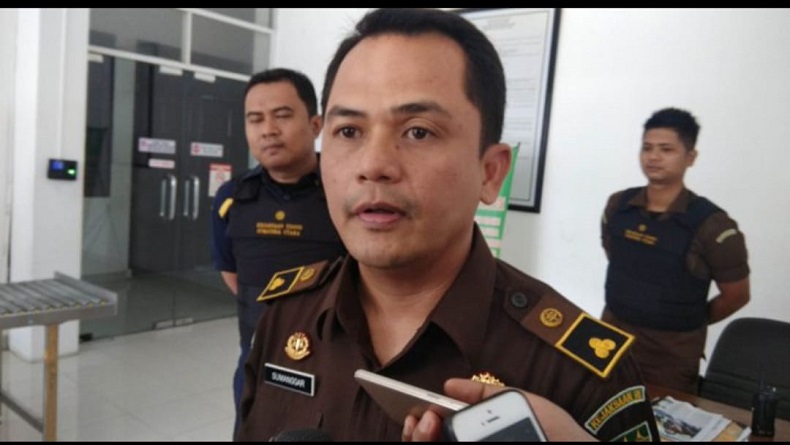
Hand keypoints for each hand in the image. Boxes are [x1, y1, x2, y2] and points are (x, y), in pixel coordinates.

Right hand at [402, 378, 596, 441]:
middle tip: (423, 418)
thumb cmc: (553, 432)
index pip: (434, 437)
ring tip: (430, 423)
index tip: (414, 412)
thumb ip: (484, 394)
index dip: (417, 428)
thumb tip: (448, 384)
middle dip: (415, 435)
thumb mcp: (518, 403)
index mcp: (473, 437)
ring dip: (421, 441)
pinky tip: (443, 439)